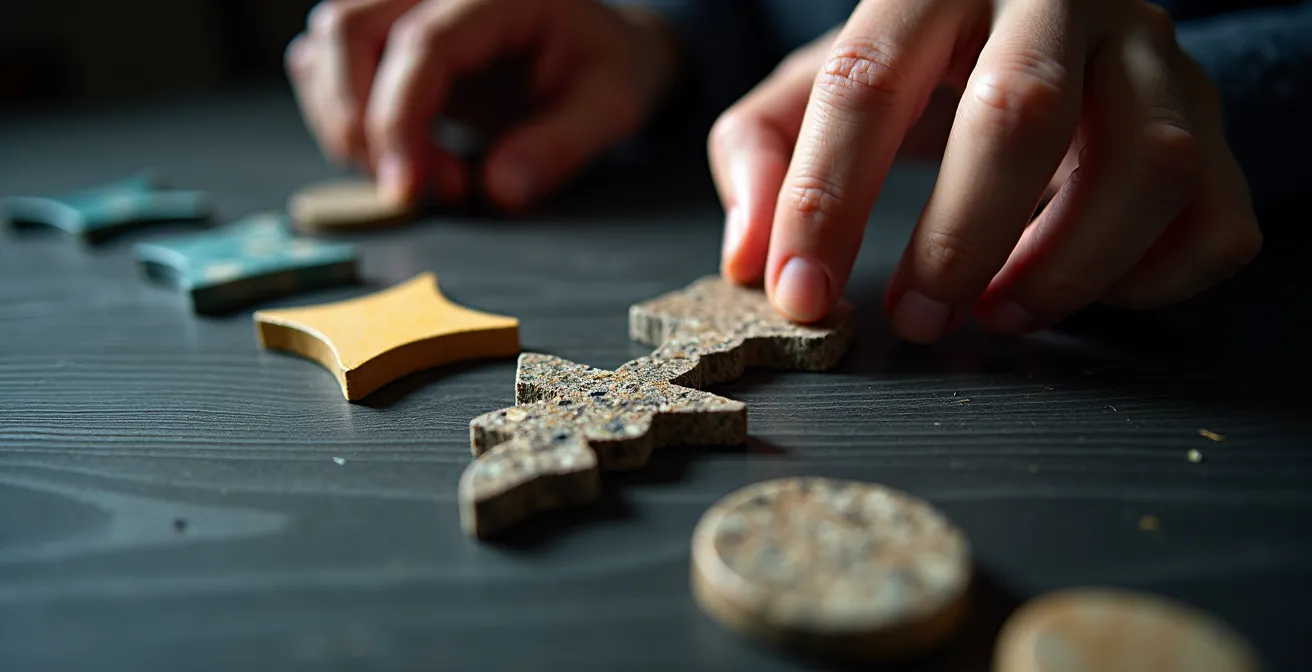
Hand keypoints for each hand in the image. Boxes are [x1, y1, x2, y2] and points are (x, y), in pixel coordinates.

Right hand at [286, 0, 676, 209]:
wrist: (600, 46)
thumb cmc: (606, 66)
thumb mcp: (613, 105)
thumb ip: (562, 146)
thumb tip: (500, 191)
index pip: (422, 45)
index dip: (399, 120)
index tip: (406, 189)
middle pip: (347, 29)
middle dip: (358, 122)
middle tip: (414, 188)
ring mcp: (404, 6)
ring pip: (323, 48)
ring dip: (350, 128)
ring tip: (426, 177)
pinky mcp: (386, 35)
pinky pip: (325, 66)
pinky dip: (347, 122)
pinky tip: (406, 156)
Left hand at [710, 0, 1261, 342]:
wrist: (1033, 16)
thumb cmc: (914, 63)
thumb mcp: (815, 85)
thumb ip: (761, 152)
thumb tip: (749, 260)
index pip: (867, 84)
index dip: (826, 200)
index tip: (802, 293)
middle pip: (1018, 116)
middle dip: (958, 240)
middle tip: (917, 318)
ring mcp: (1149, 51)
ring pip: (1144, 166)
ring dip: (1067, 269)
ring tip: (1001, 311)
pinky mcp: (1210, 112)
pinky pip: (1214, 211)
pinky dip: (1154, 279)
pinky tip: (1088, 291)